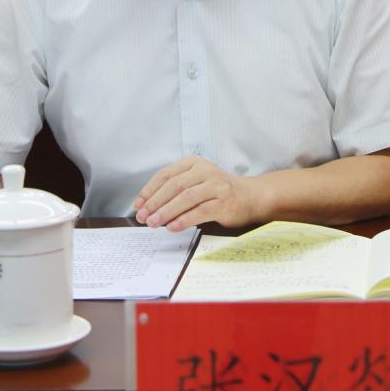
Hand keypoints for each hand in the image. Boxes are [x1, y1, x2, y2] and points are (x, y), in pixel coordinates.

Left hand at [133, 157, 263, 231]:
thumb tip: (149, 207)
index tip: (138, 204)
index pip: (166, 174)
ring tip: (154, 223)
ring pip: (186, 198)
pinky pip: (200, 211)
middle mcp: (205, 171)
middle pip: (174, 186)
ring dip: (167, 212)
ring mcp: (216, 186)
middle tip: (143, 216)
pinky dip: (184, 220)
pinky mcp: (224, 202)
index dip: (150, 190)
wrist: (250, 196)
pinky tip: (173, 227)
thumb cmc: (218, 191)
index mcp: (194, 163)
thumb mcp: (197, 182)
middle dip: (155, 202)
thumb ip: (176, 190)